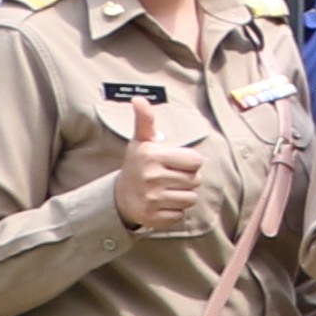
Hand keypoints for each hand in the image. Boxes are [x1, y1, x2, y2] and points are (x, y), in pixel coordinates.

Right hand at [112, 92, 206, 236]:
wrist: (119, 197)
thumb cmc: (138, 165)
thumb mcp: (141, 142)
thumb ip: (145, 120)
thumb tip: (138, 99)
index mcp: (152, 156)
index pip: (196, 161)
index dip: (189, 162)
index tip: (174, 163)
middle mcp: (151, 176)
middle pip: (195, 180)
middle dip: (187, 179)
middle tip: (170, 178)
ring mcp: (151, 198)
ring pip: (190, 198)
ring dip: (182, 196)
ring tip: (166, 190)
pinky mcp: (152, 217)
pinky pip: (180, 215)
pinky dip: (174, 212)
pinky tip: (161, 204)